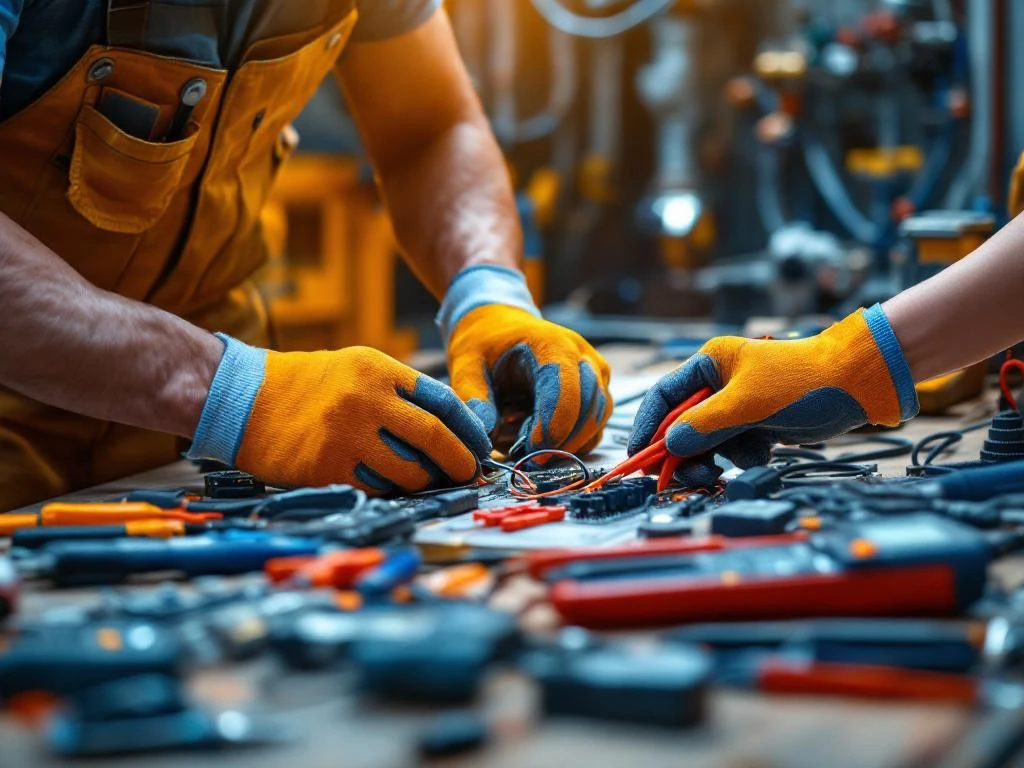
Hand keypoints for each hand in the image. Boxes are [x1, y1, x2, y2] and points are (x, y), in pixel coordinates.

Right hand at [188, 338, 491, 493]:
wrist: (246, 398)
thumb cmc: (310, 386)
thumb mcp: (358, 369)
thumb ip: (401, 393)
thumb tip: (451, 429)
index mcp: (380, 370)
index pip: (442, 401)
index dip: (468, 429)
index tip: (480, 447)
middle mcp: (366, 400)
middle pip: (434, 437)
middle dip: (459, 461)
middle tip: (468, 474)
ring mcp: (346, 435)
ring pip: (408, 470)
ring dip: (424, 481)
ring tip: (425, 481)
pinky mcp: (327, 467)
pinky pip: (376, 487)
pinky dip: (389, 490)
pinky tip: (390, 487)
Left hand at [439, 266, 611, 457]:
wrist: (500, 326)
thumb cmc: (484, 344)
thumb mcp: (465, 365)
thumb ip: (473, 399)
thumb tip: (484, 437)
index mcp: (550, 343)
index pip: (565, 388)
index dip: (552, 424)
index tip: (532, 452)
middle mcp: (582, 355)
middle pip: (588, 407)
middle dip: (562, 440)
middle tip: (530, 461)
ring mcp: (594, 372)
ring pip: (597, 418)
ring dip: (569, 443)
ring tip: (533, 451)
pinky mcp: (597, 389)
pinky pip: (596, 423)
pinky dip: (575, 441)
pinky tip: (546, 443)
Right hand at [628, 306, 918, 484]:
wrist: (856, 385)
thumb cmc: (802, 381)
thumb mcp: (747, 402)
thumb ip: (703, 424)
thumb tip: (669, 443)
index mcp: (709, 364)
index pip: (665, 397)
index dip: (648, 427)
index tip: (640, 456)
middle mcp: (720, 384)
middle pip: (684, 425)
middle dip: (687, 452)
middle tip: (688, 476)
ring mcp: (740, 406)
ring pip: (709, 441)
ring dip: (719, 457)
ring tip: (737, 461)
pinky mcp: (758, 424)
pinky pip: (735, 448)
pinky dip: (745, 456)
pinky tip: (764, 451)